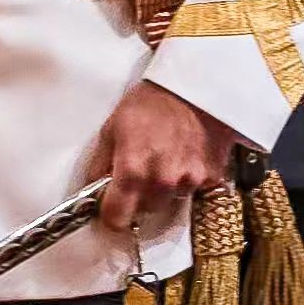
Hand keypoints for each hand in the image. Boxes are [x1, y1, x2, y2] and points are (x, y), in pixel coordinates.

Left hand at [92, 79, 236, 233]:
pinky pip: (193, 189)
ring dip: (164, 189)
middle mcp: (161, 182)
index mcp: (132, 170)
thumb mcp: (112, 128)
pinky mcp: (211, 177)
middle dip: (139, 198)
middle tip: (140, 173)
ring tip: (165, 159)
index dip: (111, 215)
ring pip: (170, 201)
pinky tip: (184, 155)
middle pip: (144, 212)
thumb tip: (92, 190)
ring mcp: (189, 181)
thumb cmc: (149, 103)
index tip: (111, 208)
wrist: (194, 86)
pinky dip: (187, 178)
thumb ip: (100, 165)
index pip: (116, 218)